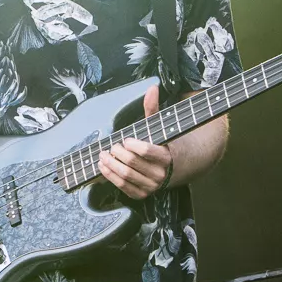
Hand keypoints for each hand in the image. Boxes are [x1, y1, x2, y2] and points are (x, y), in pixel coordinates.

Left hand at [99, 83, 173, 199]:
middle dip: (118, 154)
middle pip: (133, 164)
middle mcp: (160, 174)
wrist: (178, 167)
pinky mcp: (142, 194)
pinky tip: (103, 167)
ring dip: (110, 165)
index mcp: (167, 157)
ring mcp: (151, 186)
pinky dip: (110, 177)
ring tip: (102, 155)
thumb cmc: (164, 144)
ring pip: (126, 176)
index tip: (125, 139)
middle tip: (111, 146)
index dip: (133, 145)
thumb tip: (152, 88)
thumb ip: (153, 109)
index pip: (147, 152)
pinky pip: (123, 187)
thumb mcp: (159, 127)